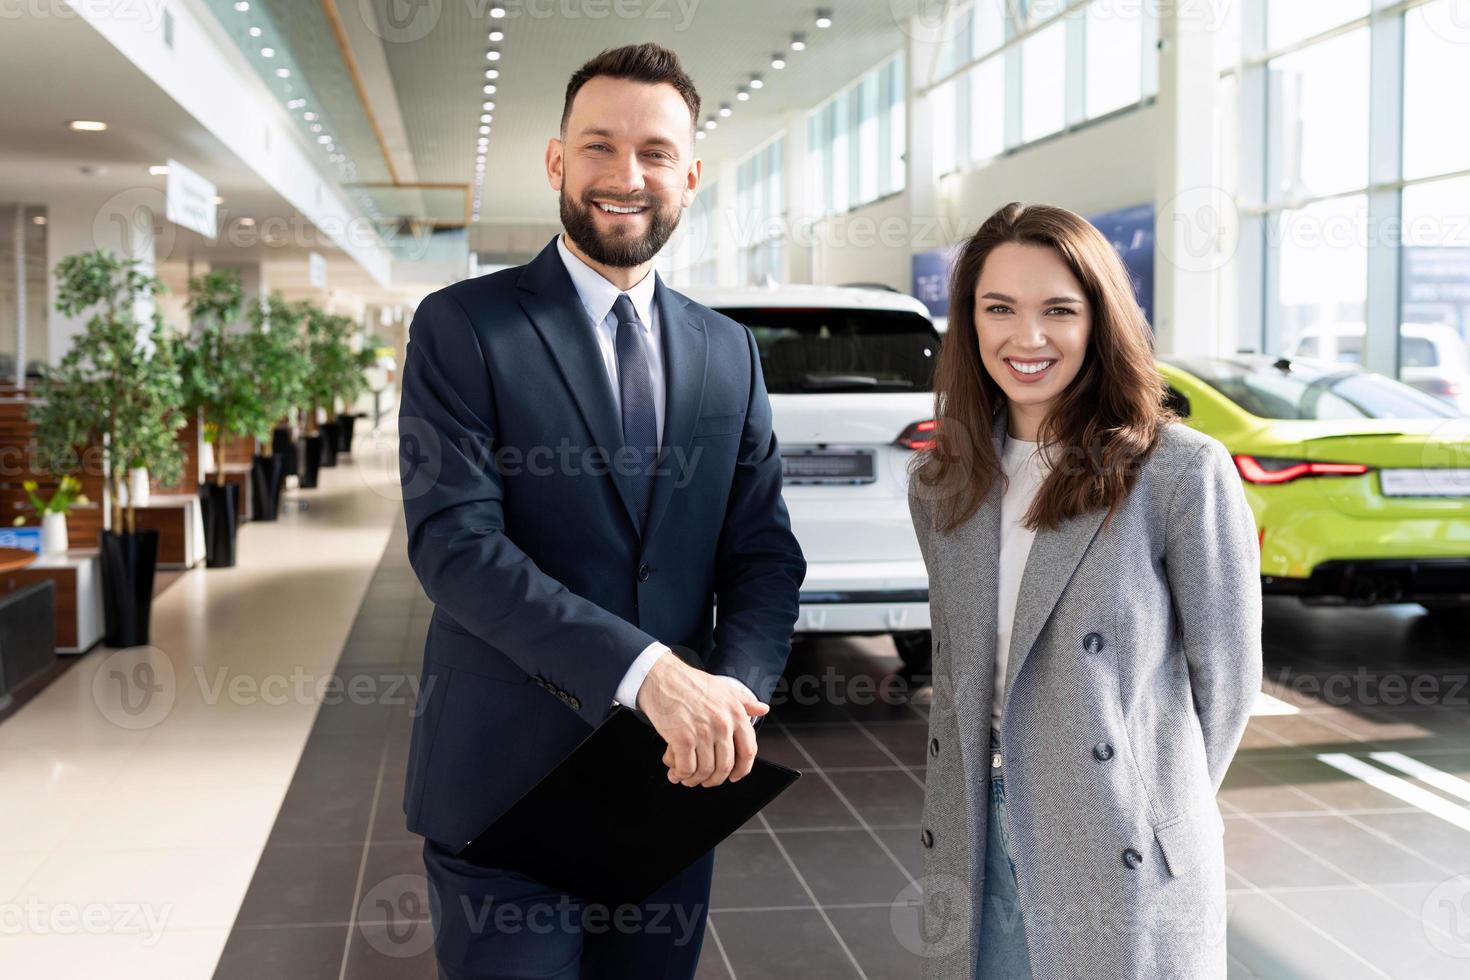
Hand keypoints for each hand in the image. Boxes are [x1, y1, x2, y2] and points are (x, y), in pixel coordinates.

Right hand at [637, 650, 768, 786]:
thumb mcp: (724, 689)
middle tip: (706, 780)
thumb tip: (763, 709)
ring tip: (688, 777)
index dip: (742, 769)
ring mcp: (703, 733)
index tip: (735, 776)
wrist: (661, 677)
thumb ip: (745, 702)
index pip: (748, 751)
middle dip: (715, 779)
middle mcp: (722, 724)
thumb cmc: (689, 683)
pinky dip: (681, 775)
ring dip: (695, 779)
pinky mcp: (683, 739)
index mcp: (735, 713)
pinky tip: (676, 773)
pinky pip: (686, 768)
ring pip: (705, 771)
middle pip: (725, 766)